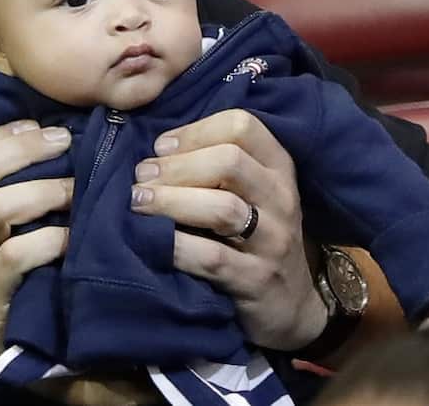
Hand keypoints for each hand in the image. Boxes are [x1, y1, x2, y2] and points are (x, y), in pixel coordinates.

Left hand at [129, 109, 326, 349]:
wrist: (290, 304)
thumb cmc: (255, 236)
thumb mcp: (252, 191)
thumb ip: (217, 163)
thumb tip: (155, 147)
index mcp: (278, 167)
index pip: (242, 125)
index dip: (195, 131)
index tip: (160, 147)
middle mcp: (281, 198)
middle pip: (229, 161)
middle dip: (176, 166)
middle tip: (141, 177)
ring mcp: (273, 241)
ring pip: (222, 208)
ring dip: (171, 201)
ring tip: (138, 202)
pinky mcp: (256, 280)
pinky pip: (211, 257)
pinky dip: (175, 246)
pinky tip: (151, 240)